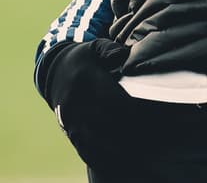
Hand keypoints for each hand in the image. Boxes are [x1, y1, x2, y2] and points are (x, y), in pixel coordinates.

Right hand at [37, 39, 140, 170]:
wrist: (54, 71)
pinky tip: (116, 160)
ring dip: (117, 148)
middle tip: (152, 138)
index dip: (133, 112)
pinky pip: (83, 147)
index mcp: (86, 80)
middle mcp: (77, 101)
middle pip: (107, 123)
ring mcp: (71, 118)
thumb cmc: (83, 57)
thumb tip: (122, 55)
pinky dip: (100, 156)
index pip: (113, 100)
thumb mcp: (94, 46)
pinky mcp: (69, 129)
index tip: (151, 118)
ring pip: (96, 139)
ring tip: (138, 152)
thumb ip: (109, 49)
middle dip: (130, 132)